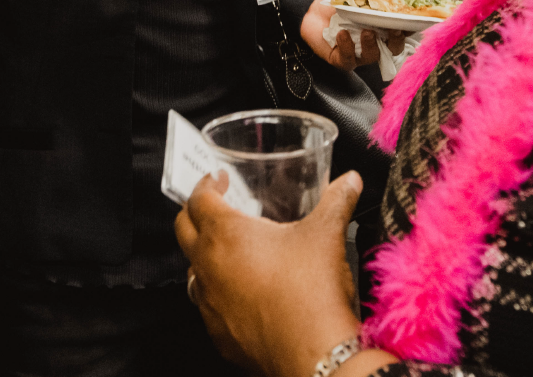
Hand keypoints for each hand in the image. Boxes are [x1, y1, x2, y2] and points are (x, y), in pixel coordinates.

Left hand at [176, 170, 364, 376]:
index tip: (218, 179)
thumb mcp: (327, 232)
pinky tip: (240, 291)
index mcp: (226, 234)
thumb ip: (337, 199)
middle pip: (183, 230)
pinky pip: (207, 306)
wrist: (315, 353)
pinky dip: (217, 292)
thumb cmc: (311, 291)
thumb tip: (349, 181)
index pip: (198, 199)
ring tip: (228, 249)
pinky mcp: (219, 334)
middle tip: (215, 205)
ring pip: (192, 270)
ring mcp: (210, 304)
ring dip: (204, 255)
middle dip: (195, 212)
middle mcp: (209, 267)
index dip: (206, 184)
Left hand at [300, 0, 405, 69]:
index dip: (409, 29)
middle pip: (393, 49)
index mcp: (382, 28)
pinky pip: (348, 59)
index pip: (402, 31)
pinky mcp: (342, 60)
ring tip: (366, 31)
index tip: (412, 22)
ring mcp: (359, 53)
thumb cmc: (339, 3)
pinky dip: (347, 47)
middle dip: (397, 41)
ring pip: (372, 56)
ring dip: (371, 44)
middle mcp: (374, 43)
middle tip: (394, 30)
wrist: (313, 10)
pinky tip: (342, 34)